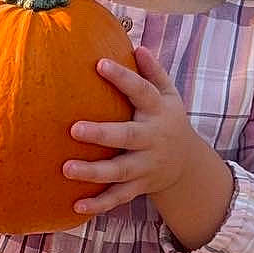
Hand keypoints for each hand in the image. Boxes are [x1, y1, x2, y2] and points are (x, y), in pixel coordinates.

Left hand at [63, 45, 201, 216]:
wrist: (187, 164)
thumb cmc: (167, 120)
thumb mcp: (168, 95)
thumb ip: (153, 72)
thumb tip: (138, 47)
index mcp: (159, 111)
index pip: (141, 91)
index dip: (123, 78)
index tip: (99, 64)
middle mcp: (152, 140)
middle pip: (128, 137)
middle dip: (102, 134)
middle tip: (74, 129)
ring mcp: (146, 166)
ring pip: (119, 172)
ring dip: (93, 172)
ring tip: (66, 168)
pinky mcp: (139, 186)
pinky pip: (118, 198)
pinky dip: (99, 204)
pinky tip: (76, 206)